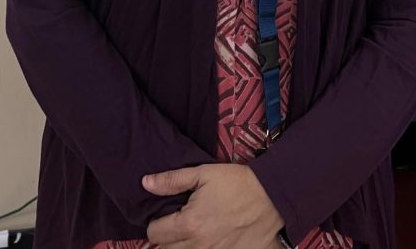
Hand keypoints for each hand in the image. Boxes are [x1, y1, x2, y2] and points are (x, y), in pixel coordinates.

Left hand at [142, 163, 283, 247]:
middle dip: (165, 239)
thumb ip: (172, 180)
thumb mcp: (203, 174)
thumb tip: (145, 183)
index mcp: (189, 225)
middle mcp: (198, 247)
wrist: (271, 197)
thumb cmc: (236, 183)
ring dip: (180, 248)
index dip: (155, 223)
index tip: (164, 215)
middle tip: (174, 225)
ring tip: (189, 234)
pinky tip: (204, 240)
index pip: (154, 234)